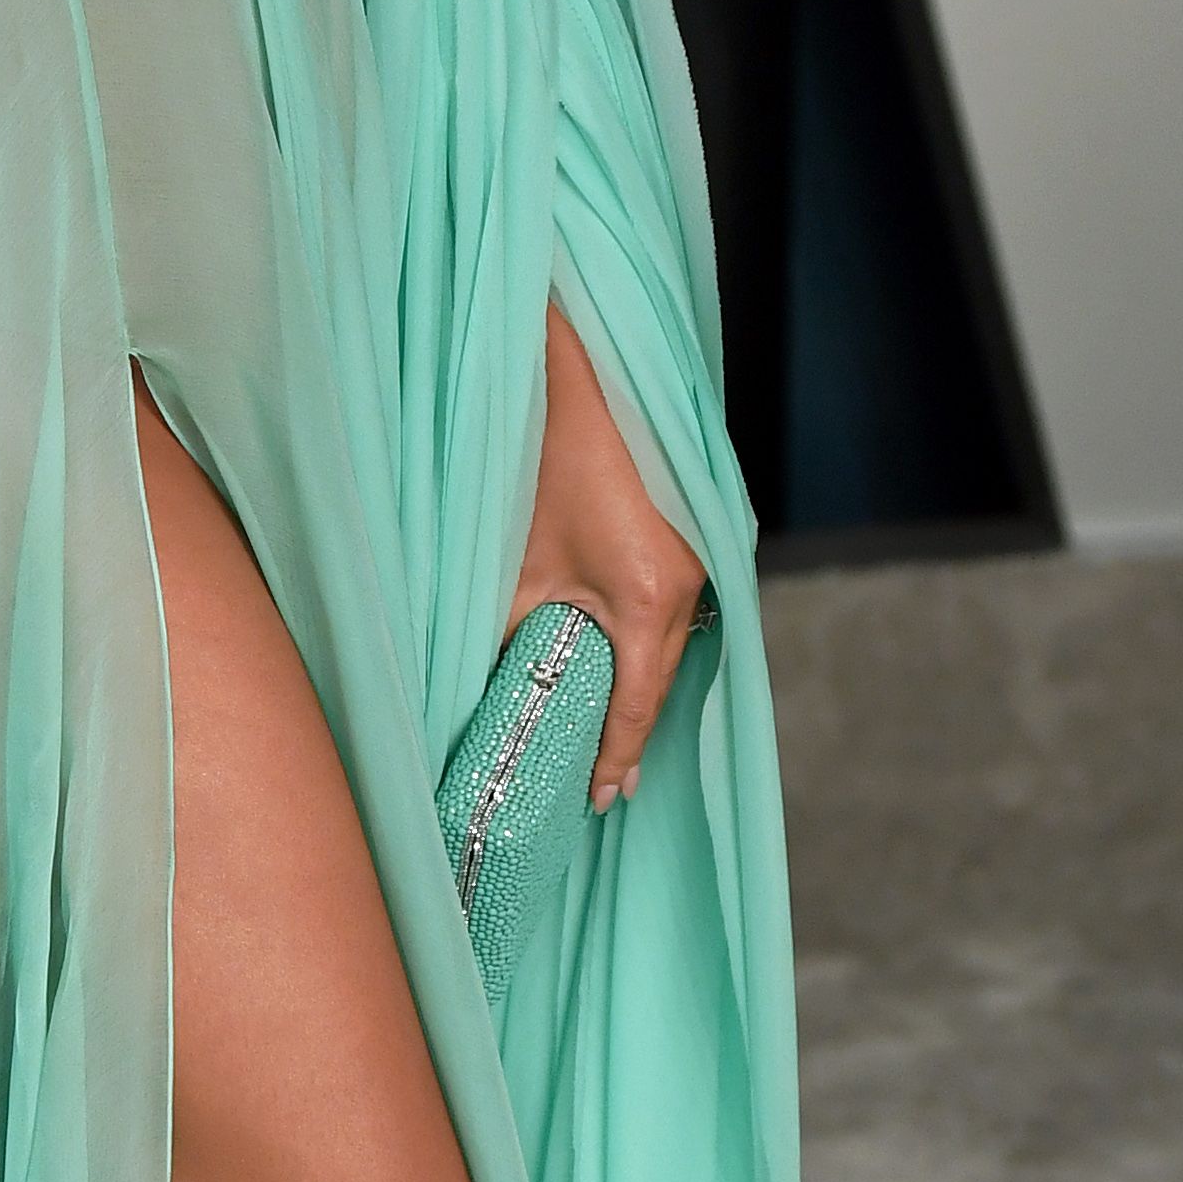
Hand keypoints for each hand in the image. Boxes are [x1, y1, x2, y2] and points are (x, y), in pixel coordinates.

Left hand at [507, 303, 709, 811]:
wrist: (573, 382)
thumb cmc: (538, 465)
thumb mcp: (515, 564)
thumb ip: (506, 632)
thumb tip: (486, 690)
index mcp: (646, 596)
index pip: (637, 703)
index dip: (617, 755)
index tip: (600, 798)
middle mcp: (687, 583)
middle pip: (662, 681)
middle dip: (632, 731)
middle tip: (602, 784)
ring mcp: (696, 560)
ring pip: (672, 648)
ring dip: (643, 688)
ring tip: (611, 739)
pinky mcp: (689, 542)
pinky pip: (675, 614)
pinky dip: (651, 647)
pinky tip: (624, 667)